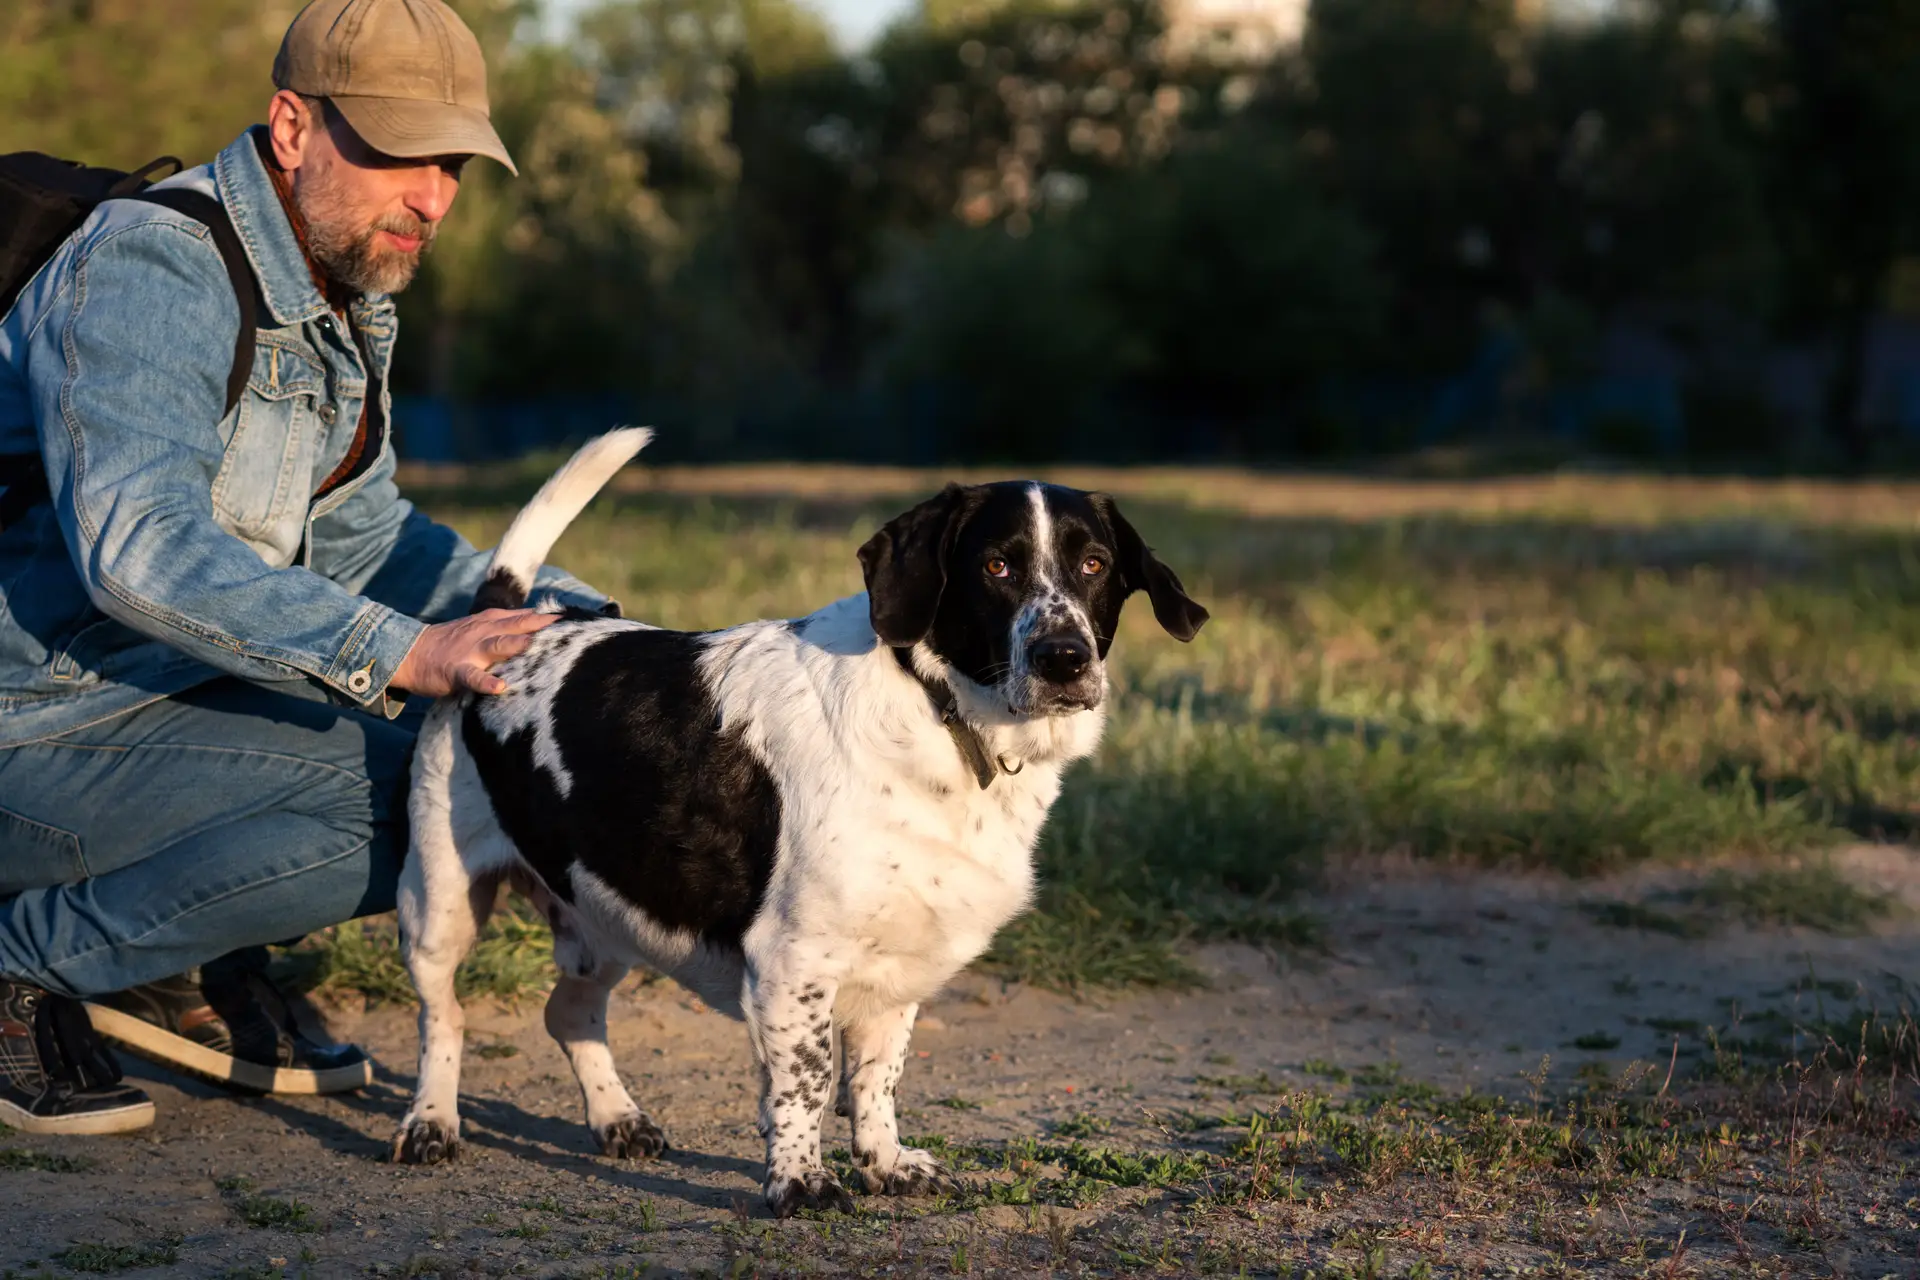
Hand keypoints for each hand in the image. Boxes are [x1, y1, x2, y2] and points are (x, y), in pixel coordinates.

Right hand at [392, 609, 558, 697]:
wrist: (411, 652)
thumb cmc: (453, 643)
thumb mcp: (482, 628)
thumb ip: (509, 626)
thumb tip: (542, 622)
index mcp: (492, 622)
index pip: (525, 617)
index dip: (549, 617)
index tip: (576, 618)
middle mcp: (484, 633)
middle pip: (516, 626)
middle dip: (540, 625)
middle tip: (564, 625)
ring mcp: (470, 651)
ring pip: (497, 645)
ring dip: (515, 645)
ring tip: (533, 647)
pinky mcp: (456, 671)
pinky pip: (472, 678)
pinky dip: (485, 683)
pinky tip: (500, 688)